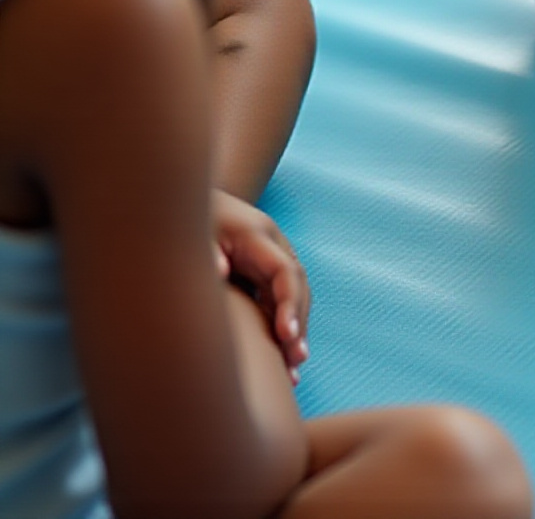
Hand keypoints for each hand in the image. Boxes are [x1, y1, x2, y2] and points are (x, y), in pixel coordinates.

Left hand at [211, 189, 309, 381]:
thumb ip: (208, 252)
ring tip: (293, 370)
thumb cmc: (196, 220)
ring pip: (293, 297)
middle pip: (297, 287)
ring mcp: (271, 260)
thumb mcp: (197, 232)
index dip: (289, 302)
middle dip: (299, 322)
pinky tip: (284, 361)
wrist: (196, 203)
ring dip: (296, 331)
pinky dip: (284, 330)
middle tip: (295, 359)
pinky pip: (280, 303)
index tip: (286, 334)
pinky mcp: (263, 274)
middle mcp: (273, 248)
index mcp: (258, 236)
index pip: (284, 271)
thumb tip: (220, 273)